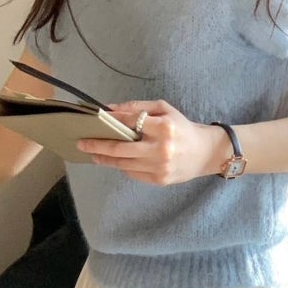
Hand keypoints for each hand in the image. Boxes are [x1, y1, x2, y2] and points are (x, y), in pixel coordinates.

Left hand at [76, 99, 226, 184]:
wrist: (206, 152)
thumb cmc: (183, 127)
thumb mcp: (165, 109)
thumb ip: (138, 108)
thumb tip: (111, 109)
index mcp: (163, 127)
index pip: (129, 122)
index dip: (110, 120)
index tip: (94, 120)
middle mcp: (160, 148)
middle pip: (120, 148)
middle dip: (97, 145)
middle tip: (82, 143)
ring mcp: (159, 167)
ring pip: (123, 164)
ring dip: (105, 159)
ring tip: (93, 154)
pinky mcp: (159, 180)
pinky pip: (133, 173)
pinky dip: (122, 166)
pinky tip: (116, 161)